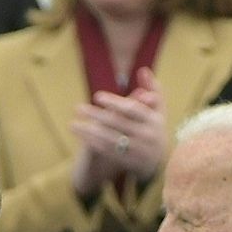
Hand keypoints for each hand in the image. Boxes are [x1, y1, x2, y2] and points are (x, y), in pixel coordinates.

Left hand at [70, 71, 166, 195]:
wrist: (159, 160)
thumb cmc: (154, 128)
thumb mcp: (158, 109)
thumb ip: (152, 89)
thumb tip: (143, 70)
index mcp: (154, 119)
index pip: (132, 109)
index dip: (114, 102)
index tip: (97, 96)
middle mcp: (146, 135)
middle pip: (117, 123)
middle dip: (96, 115)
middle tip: (78, 108)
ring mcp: (137, 150)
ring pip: (109, 139)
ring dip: (89, 131)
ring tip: (72, 124)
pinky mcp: (127, 161)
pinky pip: (107, 151)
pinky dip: (93, 143)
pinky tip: (81, 136)